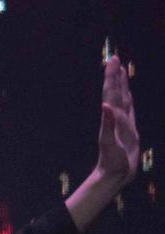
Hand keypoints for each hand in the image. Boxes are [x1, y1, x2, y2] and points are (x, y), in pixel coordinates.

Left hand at [96, 54, 138, 190]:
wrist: (114, 175)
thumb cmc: (112, 162)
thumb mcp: (110, 143)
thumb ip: (108, 124)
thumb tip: (105, 105)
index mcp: (112, 117)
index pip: (111, 92)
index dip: (112, 77)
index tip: (112, 61)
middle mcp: (116, 117)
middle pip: (115, 92)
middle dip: (115, 75)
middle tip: (113, 58)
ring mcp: (122, 123)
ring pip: (122, 98)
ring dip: (120, 84)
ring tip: (119, 70)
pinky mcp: (129, 129)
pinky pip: (129, 109)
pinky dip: (128, 99)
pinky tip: (127, 94)